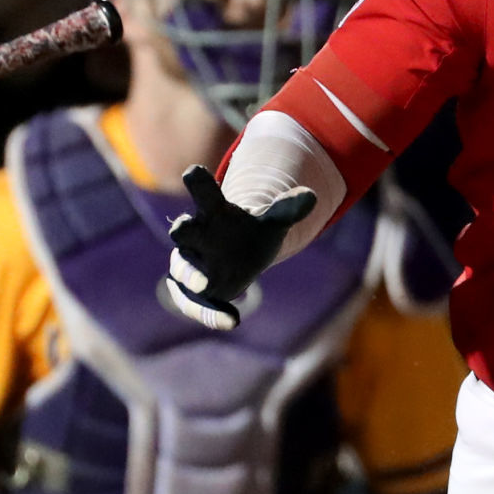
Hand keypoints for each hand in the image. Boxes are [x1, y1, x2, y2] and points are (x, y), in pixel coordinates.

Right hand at [165, 165, 315, 330]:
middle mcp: (196, 235)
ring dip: (189, 276)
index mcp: (214, 211)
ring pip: (180, 268)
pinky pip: (190, 302)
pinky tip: (233, 320)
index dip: (197, 181)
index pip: (203, 192)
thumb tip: (312, 196)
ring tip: (206, 285)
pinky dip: (208, 313)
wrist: (240, 257)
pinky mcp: (190, 291)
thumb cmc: (252, 233)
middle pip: (182, 229)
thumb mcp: (273, 222)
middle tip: (181, 229)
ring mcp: (190, 263)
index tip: (193, 172)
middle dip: (181, 229)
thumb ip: (288, 209)